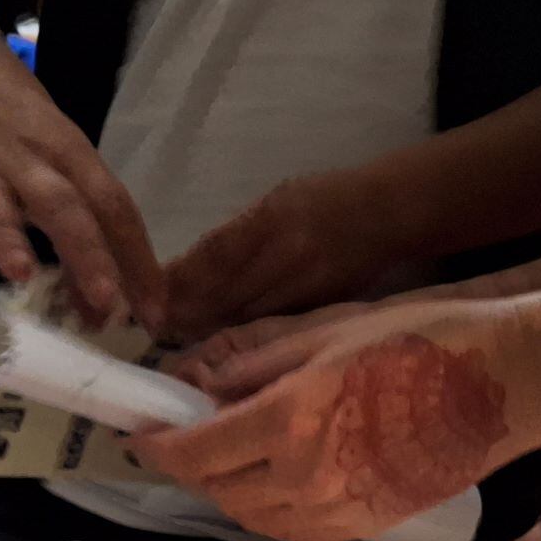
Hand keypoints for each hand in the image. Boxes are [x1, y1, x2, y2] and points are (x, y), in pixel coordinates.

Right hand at [0, 38, 161, 328]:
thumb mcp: (59, 163)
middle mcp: (29, 159)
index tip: (154, 312)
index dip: (135, 258)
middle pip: (63, 207)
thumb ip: (79, 231)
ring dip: (8, 240)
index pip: (111, 205)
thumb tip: (100, 308)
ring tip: (21, 275)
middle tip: (107, 303)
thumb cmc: (22, 128)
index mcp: (70, 153)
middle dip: (87, 254)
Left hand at [133, 306, 529, 540]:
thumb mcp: (324, 333)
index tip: (139, 431)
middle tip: (184, 434)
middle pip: (217, 488)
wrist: (509, 382)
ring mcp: (337, 511)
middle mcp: (305, 478)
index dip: (158, 444)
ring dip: (227, 487)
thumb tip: (194, 384)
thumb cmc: (424, 339)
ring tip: (228, 452)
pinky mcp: (364, 527)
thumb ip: (251, 366)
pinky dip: (266, 506)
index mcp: (290, 422)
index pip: (196, 451)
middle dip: (191, 465)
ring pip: (251, 515)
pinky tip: (274, 474)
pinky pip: (292, 527)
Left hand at [162, 173, 405, 343]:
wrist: (389, 215)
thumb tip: (196, 265)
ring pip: (244, 315)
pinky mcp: (317, 308)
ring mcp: (303, 287)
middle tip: (153, 325)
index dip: (181, 278)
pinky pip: (270, 326)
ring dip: (206, 328)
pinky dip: (241, 335)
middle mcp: (286, 255)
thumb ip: (241, 232)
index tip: (151, 292)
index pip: (215, 254)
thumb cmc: (329, 198)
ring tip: (175, 337)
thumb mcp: (282, 197)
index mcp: (274, 219)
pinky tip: (218, 343)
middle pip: (224, 292)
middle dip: (186, 310)